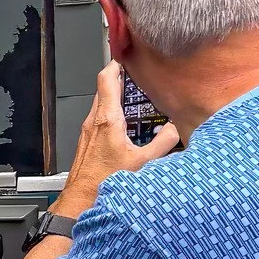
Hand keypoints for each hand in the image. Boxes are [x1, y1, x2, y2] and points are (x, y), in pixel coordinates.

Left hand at [57, 62, 178, 219]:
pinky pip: (99, 119)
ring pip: (101, 105)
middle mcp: (93, 121)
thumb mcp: (143, 163)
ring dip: (116, 99)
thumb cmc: (105, 183)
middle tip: (139, 80)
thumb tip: (177, 130)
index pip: (106, 79)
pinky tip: (126, 127)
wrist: (82, 201)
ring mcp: (88, 131)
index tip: (128, 58)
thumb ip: (163, 143)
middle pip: (104, 89)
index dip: (116, 64)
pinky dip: (112, 115)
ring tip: (135, 101)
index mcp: (106, 119)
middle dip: (121, 82)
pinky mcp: (87, 141)